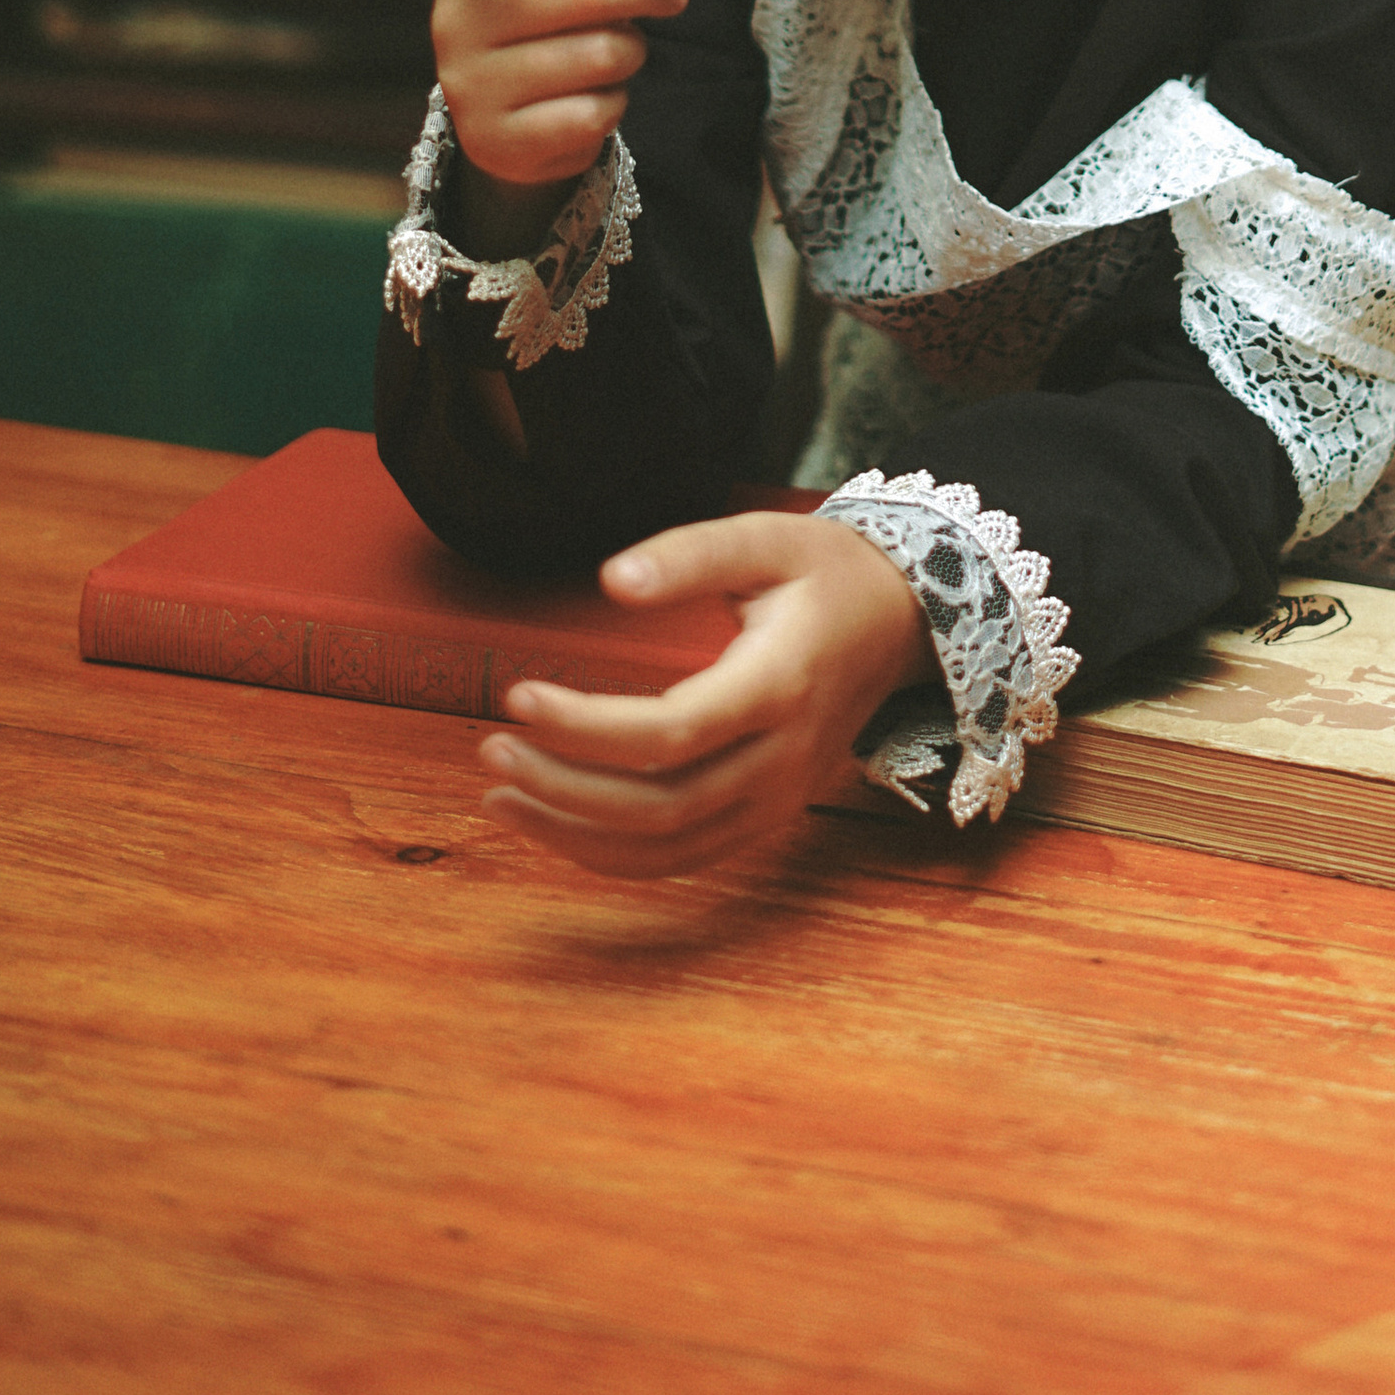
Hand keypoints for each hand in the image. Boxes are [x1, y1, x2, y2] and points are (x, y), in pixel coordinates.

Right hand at [432, 0, 689, 191]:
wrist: (516, 119)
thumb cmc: (560, 16)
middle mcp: (460, 14)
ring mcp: (470, 81)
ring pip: (603, 55)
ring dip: (629, 54)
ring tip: (602, 54)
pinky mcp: (494, 140)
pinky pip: (596, 112)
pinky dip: (612, 105)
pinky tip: (583, 101)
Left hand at [480, 511, 933, 880]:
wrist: (901, 622)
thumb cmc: (825, 573)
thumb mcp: (765, 538)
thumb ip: (688, 554)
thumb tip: (611, 580)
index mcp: (780, 685)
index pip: (669, 733)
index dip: (585, 726)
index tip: (517, 695)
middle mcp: (783, 758)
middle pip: (661, 804)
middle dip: (564, 788)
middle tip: (492, 750)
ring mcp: (780, 797)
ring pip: (668, 847)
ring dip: (576, 833)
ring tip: (503, 793)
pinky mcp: (769, 814)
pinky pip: (685, 856)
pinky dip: (613, 854)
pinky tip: (556, 822)